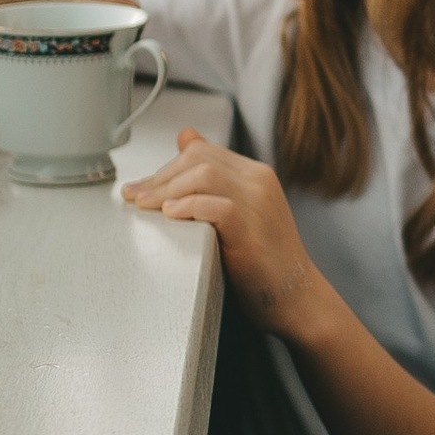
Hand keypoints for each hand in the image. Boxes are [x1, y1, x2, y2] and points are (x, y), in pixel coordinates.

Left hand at [122, 130, 317, 328]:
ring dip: (167, 190)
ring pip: (204, 175)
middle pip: (199, 158)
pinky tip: (171, 215)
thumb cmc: (264, 260)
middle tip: (136, 198)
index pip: (203, 150)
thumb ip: (215, 178)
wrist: (297, 296)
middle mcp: (260, 182)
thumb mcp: (239, 210)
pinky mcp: (252, 229)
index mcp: (256, 174)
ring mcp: (259, 203)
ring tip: (147, 207)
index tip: (143, 188)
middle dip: (159, 177)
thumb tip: (186, 137)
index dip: (166, 167)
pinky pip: (215, 205)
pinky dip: (188, 206)